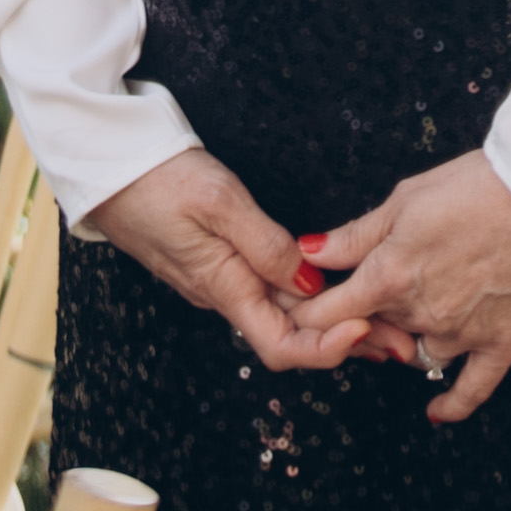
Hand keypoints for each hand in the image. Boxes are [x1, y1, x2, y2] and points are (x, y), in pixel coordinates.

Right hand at [85, 150, 368, 377]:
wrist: (107, 162)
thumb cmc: (157, 177)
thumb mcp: (217, 201)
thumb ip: (265, 244)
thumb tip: (310, 282)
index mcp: (223, 287)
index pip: (281, 346)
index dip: (326, 348)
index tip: (365, 328)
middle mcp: (224, 294)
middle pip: (292, 335)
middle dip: (348, 340)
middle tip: (403, 338)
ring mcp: (222, 279)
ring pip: (285, 314)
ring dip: (334, 320)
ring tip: (387, 316)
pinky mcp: (221, 262)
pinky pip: (271, 291)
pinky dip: (310, 296)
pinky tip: (338, 287)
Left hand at [298, 153, 510, 423]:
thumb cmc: (476, 185)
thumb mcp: (406, 198)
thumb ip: (355, 235)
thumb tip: (307, 255)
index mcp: (388, 277)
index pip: (326, 314)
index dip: (305, 312)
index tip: (297, 308)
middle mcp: (419, 314)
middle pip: (371, 332)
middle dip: (359, 319)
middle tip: (362, 298)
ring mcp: (461, 335)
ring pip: (414, 353)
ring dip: (404, 341)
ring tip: (405, 319)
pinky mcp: (501, 344)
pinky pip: (471, 388)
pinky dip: (452, 404)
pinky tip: (436, 410)